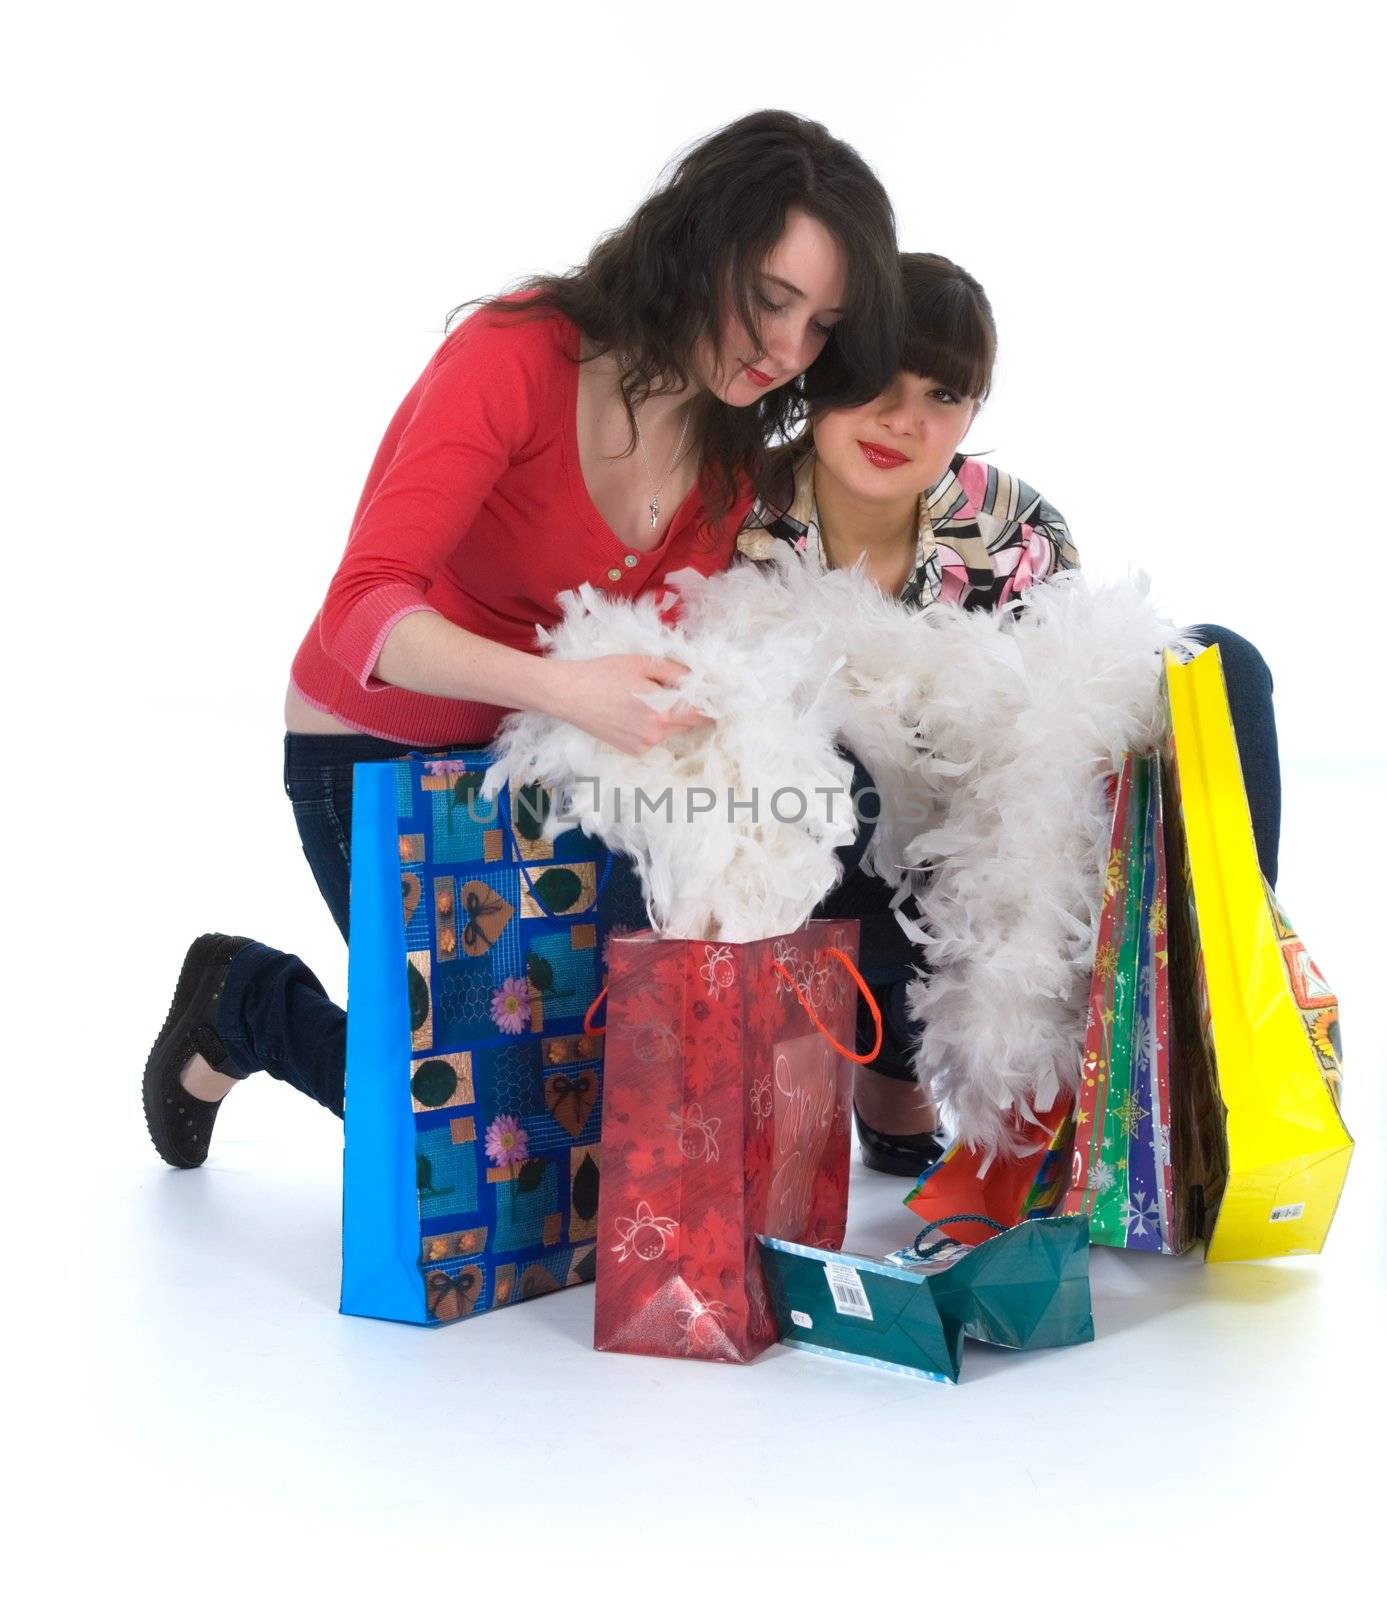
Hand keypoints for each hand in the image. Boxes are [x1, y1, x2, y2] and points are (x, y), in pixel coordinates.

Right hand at [554, 654, 711, 755]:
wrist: (568, 694)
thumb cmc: (604, 674)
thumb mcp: (643, 663)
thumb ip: (676, 672)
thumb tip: (701, 678)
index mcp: (662, 713)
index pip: (702, 714)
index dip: (709, 702)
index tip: (711, 692)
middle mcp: (657, 735)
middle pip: (687, 723)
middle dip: (687, 707)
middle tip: (673, 688)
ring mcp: (644, 746)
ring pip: (671, 730)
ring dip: (669, 716)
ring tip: (645, 697)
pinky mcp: (632, 751)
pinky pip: (654, 737)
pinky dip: (652, 726)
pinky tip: (632, 711)